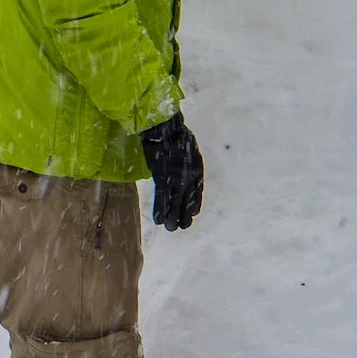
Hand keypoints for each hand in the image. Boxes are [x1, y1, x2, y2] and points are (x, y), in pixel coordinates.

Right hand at [140, 114, 204, 229]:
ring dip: (172, 217)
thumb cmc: (175, 135)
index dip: (194, 203)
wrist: (166, 129)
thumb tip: (183, 162)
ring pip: (176, 203)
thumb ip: (186, 158)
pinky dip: (160, 210)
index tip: (193, 213)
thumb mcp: (187, 146)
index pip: (197, 190)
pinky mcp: (163, 179)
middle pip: (188, 200)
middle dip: (184, 214)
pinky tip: (159, 220)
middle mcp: (189, 177)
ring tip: (170, 228)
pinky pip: (162, 198)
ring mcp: (176, 179)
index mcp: (196, 168)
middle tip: (182, 226)